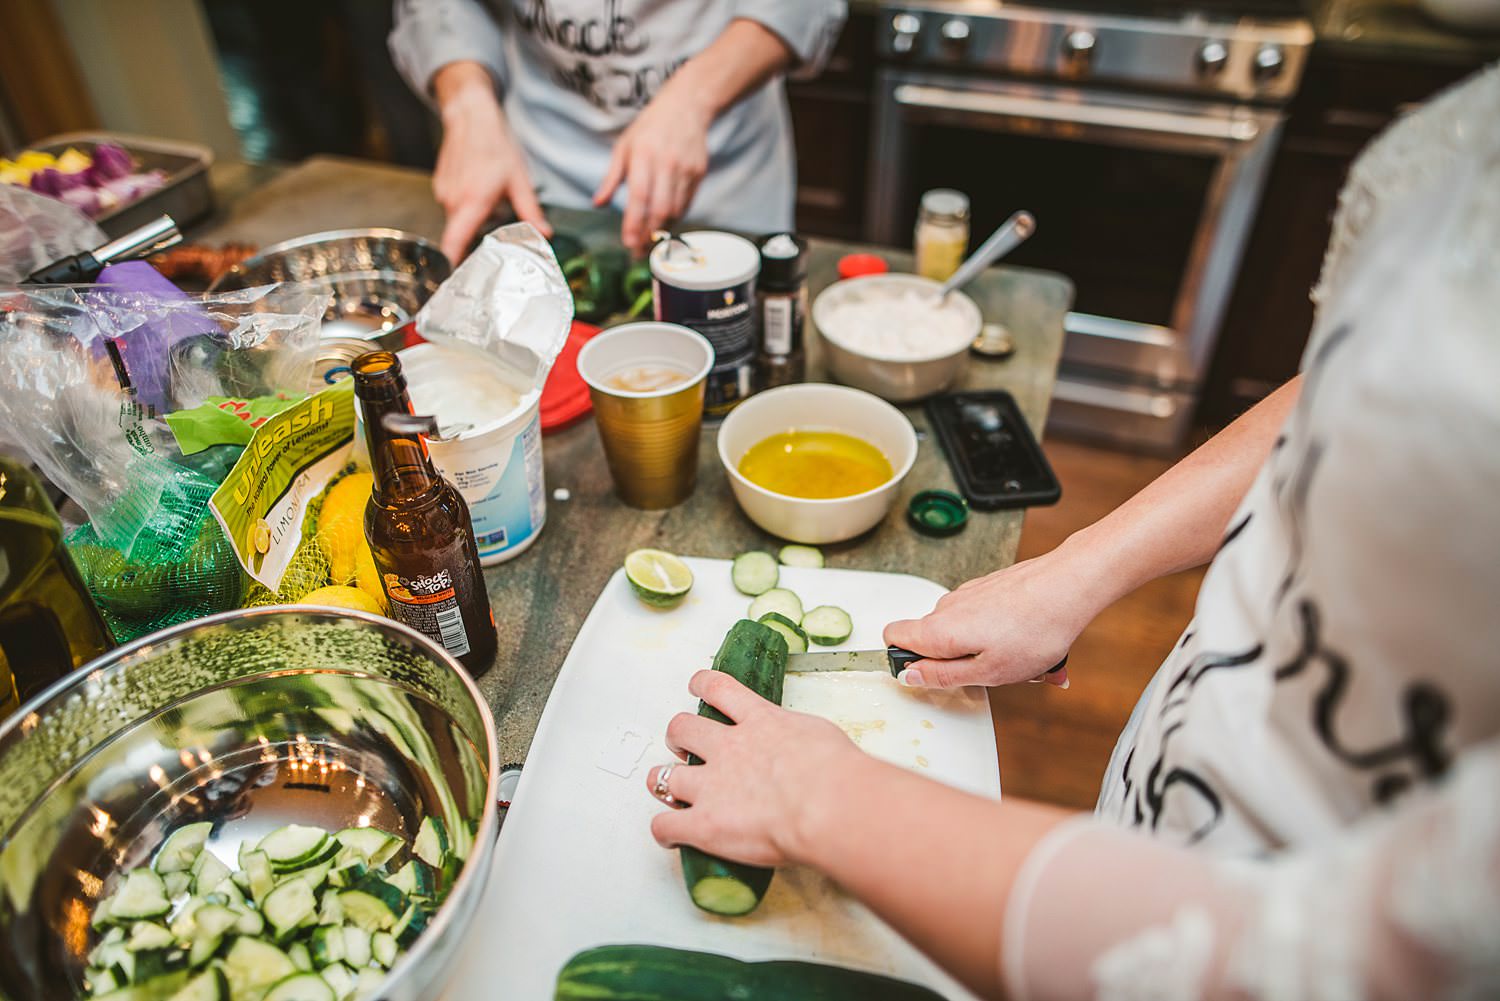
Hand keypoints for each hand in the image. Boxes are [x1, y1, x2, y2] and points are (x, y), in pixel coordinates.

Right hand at [432, 63, 550, 262]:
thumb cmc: (495, 145)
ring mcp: (443, 193)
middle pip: (459, 237)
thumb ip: (531, 211)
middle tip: (491, 250)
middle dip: (473, 245)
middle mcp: (453, 201)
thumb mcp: (520, 180)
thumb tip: (544, 234)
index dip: (451, 265)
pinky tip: (480, 194)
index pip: (454, 243)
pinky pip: (453, 208)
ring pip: (458, 222)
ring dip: (472, 223)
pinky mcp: (440, 187)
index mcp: (472, 202)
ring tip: (490, 210)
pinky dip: (466, 208)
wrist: (470, 116)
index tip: (453, 283)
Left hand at [594, 87, 710, 254]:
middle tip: (638, 252)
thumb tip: (597, 204)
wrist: (687, 106)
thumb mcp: (624, 146)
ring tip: (649, 241)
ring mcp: (686, 169)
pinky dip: (675, 217)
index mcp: (643, 155)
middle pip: (659, 209)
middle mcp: (666, 164)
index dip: (634, 224)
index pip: (639, 198)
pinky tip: (664, 223)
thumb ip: (611, 177)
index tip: (628, 244)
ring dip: (662, 229)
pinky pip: (687, 203)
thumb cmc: (650, 127)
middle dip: (648, 235)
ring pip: (675, 210)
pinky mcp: (699, 173)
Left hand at [644, 670, 863, 867]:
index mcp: (759, 722)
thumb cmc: (836, 772)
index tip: (697, 687)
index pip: (718, 688)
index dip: (702, 685)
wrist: (827, 805)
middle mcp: (727, 749)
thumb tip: (805, 752)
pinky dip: (665, 831)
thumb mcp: (820, 736)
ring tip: (668, 790)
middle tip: (684, 746)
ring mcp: (710, 787)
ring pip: (663, 776)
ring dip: (662, 782)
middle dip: (679, 737)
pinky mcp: (704, 824)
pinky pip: (665, 825)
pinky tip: (673, 836)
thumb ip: (800, 740)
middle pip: (681, 729)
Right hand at [884, 544, 1109, 688]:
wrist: (1068, 586)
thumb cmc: (1035, 629)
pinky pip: (983, 618)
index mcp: (939, 630)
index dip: (903, 659)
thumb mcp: (987, 672)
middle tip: (992, 673)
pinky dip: (999, 633)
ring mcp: (969, 594)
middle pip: (931, 638)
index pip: (892, 636)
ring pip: (962, 630)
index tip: (929, 674)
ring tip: (1019, 658)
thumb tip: (909, 675)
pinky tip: (1026, 640)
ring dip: (983, 648)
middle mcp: (947, 607)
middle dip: (956, 660)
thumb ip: (942, 675)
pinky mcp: (989, 588)